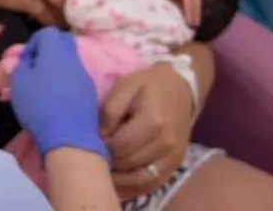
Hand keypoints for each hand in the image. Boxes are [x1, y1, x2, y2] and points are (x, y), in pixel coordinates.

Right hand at [9, 27, 107, 160]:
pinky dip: (65, 82)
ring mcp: (84, 76)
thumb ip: (18, 67)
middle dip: (49, 49)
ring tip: (43, 86)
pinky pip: (75, 78)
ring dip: (56, 67)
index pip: (48, 32)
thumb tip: (22, 61)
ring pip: (70, 61)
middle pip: (64, 41)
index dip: (34, 42)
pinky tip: (55, 100)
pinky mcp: (90, 93)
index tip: (25, 60)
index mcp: (56, 51)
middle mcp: (73, 59)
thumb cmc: (39, 105)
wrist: (68, 137)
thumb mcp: (18, 84)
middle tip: (36, 67)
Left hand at [101, 63, 193, 197]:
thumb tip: (100, 136)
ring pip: (138, 180)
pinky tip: (117, 181)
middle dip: (107, 161)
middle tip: (94, 154)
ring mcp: (173, 157)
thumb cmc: (148, 85)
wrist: (181, 88)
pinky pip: (151, 185)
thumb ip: (110, 110)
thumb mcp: (125, 86)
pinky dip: (132, 187)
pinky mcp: (175, 165)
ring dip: (117, 178)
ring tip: (103, 168)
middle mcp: (165, 143)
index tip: (91, 140)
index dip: (100, 146)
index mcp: (152, 121)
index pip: (118, 146)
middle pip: (127, 164)